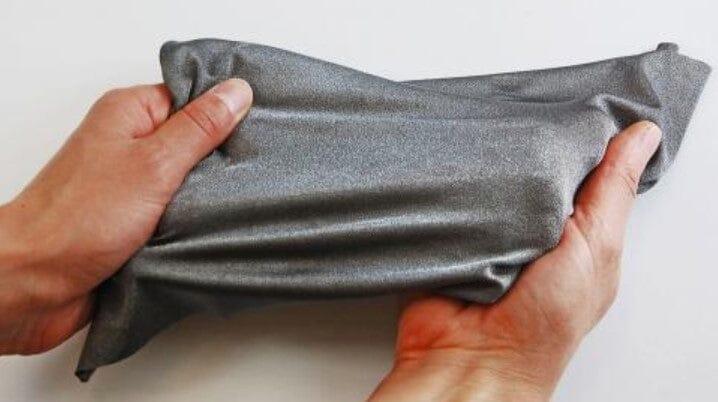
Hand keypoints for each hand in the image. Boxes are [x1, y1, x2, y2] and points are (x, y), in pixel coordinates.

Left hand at [0, 79, 252, 353]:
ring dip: (207, 200)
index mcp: (129, 115)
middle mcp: (127, 145)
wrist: (33, 283)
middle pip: (193, 143)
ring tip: (234, 206)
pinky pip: (175, 215)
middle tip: (252, 173)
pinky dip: (192, 225)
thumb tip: (236, 93)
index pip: (192, 99)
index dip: (226, 114)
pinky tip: (211, 231)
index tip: (260, 129)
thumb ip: (199, 128)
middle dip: (221, 163)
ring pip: (188, 184)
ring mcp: (130, 186)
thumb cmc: (78, 220)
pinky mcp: (132, 222)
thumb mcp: (154, 164)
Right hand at [370, 121, 662, 401]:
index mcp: (576, 228)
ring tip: (488, 154)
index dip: (580, 135)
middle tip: (524, 122)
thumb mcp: (595, 246)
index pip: (581, 165)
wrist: (473, 359)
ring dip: (490, 166)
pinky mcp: (452, 229)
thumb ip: (612, 190)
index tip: (576, 103)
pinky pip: (454, 193)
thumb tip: (643, 136)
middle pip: (534, 165)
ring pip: (493, 174)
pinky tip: (458, 174)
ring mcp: (491, 226)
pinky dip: (456, 184)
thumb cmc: (542, 323)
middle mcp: (533, 224)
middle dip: (529, 146)